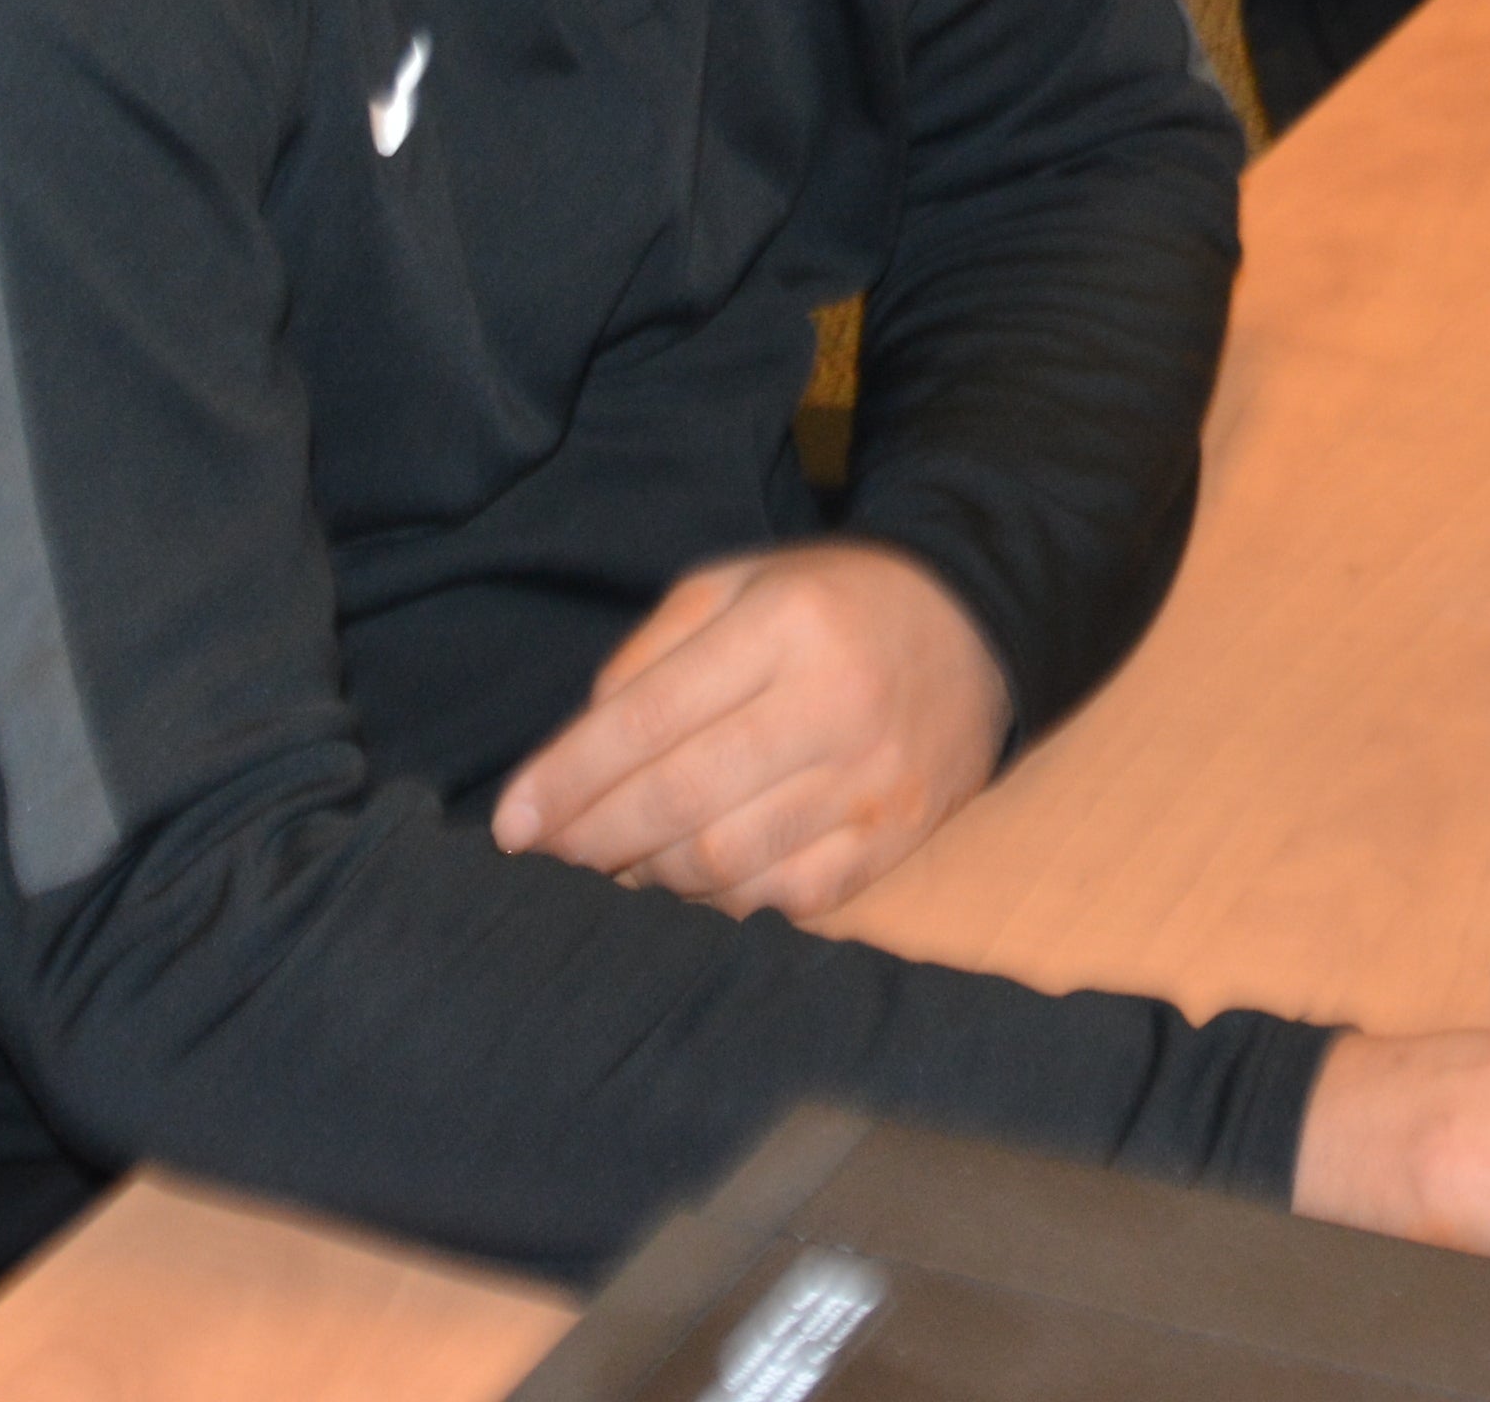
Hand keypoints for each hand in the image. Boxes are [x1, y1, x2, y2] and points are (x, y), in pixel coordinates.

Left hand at [489, 543, 1011, 918]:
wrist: (976, 626)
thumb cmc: (829, 606)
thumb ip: (649, 655)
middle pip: (682, 800)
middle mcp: (834, 703)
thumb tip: (578, 753)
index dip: (568, 779)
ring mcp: (874, 779)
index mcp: (783, 625)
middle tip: (554, 852)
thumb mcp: (736, 586)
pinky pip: (791, 898)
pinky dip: (725, 902)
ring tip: (619, 862)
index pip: (648, 717)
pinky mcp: (901, 835)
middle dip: (595, 839)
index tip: (513, 824)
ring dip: (652, 875)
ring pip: (729, 861)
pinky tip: (694, 881)